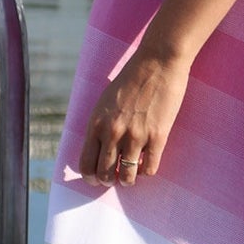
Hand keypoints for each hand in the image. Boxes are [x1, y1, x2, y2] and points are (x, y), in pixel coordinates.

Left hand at [78, 48, 189, 186]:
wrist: (157, 63)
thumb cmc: (130, 79)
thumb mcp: (104, 102)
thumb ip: (100, 125)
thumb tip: (99, 149)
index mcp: (96, 123)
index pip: (86, 163)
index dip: (91, 177)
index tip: (97, 178)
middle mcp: (112, 132)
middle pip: (104, 173)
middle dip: (108, 181)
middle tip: (114, 179)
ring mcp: (135, 136)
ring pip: (127, 175)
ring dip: (127, 180)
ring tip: (130, 177)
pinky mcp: (157, 136)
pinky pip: (149, 168)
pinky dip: (146, 172)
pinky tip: (147, 164)